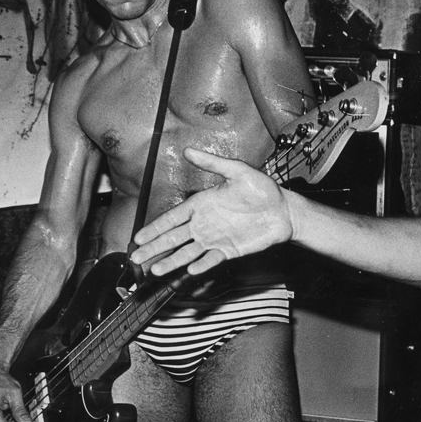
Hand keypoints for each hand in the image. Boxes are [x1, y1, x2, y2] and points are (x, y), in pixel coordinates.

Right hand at [131, 148, 292, 275]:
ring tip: (155, 271)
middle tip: (136, 258)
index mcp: (201, 204)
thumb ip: (213, 163)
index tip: (138, 237)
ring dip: (172, 261)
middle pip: (173, 238)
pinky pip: (211, 260)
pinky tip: (190, 271)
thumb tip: (189, 150)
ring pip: (188, 252)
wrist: (284, 210)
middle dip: (154, 248)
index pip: (172, 217)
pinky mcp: (229, 251)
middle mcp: (204, 223)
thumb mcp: (238, 171)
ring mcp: (215, 238)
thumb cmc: (263, 189)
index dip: (155, 227)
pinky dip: (201, 266)